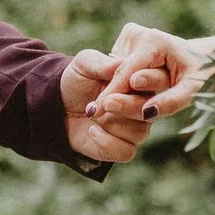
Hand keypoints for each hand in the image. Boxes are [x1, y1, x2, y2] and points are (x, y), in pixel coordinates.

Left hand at [61, 48, 152, 162]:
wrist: (57, 106)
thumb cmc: (75, 80)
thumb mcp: (84, 65)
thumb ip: (104, 63)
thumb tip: (124, 63)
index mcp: (139, 83)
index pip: (157, 82)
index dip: (148, 82)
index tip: (132, 81)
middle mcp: (142, 107)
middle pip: (149, 111)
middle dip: (128, 106)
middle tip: (108, 102)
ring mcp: (134, 129)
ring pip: (139, 133)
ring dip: (112, 124)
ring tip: (92, 114)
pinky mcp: (122, 148)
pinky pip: (126, 151)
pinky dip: (106, 142)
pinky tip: (91, 131)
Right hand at [88, 23, 214, 126]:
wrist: (207, 55)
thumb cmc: (203, 73)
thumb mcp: (193, 90)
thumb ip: (170, 102)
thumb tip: (147, 113)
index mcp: (154, 42)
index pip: (125, 72)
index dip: (111, 93)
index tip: (96, 113)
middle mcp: (139, 34)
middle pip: (119, 72)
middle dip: (109, 93)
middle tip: (94, 114)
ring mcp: (131, 36)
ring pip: (116, 70)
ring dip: (115, 88)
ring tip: (105, 108)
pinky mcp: (127, 40)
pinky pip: (118, 67)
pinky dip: (119, 82)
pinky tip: (121, 94)